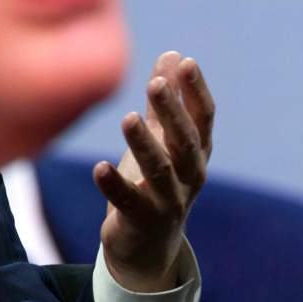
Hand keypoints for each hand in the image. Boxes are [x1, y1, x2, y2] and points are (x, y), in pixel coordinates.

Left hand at [93, 51, 214, 291]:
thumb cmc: (156, 182)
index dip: (196, 91)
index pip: (203, 119)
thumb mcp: (162, 140)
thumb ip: (165, 101)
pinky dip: (115, 186)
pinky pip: (129, 203)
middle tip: (155, 84)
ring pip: (160, 172)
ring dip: (145, 145)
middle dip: (173, 113)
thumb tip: (172, 55)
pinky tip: (99, 167)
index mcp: (196, 153)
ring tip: (127, 118)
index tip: (187, 62)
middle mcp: (190, 177)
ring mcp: (169, 202)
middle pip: (186, 142)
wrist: (148, 247)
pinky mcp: (142, 222)